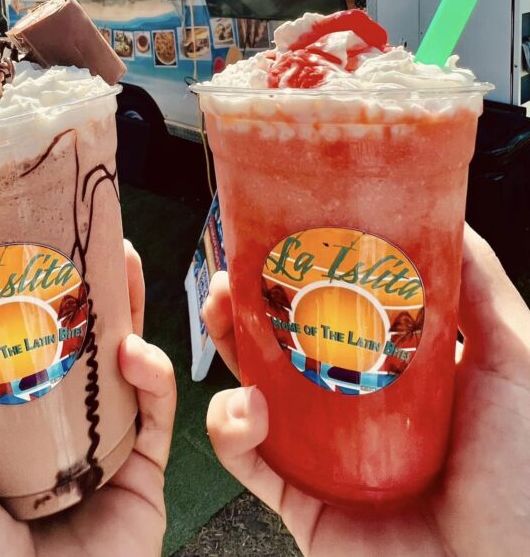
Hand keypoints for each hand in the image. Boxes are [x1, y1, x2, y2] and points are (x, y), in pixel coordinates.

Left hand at [0, 240, 175, 556]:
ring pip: (121, 367)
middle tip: (92, 231)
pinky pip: (154, 416)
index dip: (22, 283)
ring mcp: (92, 454)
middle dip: (86, 285)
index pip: (10, 336)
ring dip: (129, 310)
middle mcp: (41, 431)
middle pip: (73, 343)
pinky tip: (136, 351)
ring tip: (126, 259)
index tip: (27, 232)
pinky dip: (154, 377)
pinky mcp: (137, 479)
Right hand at [204, 225, 529, 555]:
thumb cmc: (525, 475)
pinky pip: (247, 460)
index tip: (272, 239)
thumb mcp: (513, 360)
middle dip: (244, 305)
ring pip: (251, 390)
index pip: (328, 311)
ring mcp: (320, 453)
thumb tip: (449, 217)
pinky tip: (246, 407)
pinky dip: (231, 429)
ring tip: (219, 315)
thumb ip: (480, 290)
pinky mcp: (299, 501)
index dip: (294, 275)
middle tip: (228, 273)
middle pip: (278, 346)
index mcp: (392, 371)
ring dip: (225, 349)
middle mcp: (349, 407)